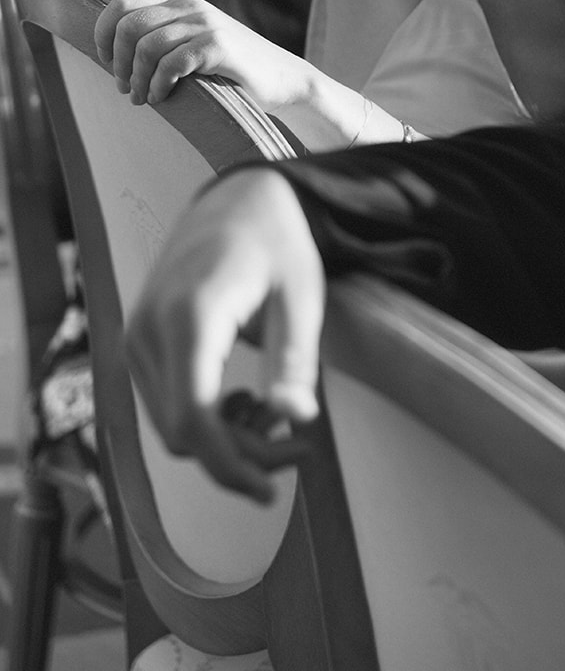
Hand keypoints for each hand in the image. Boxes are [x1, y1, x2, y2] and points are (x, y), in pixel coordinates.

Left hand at [95, 0, 311, 112]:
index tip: (105, 61)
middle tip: (123, 86)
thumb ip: (161, 32)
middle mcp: (190, 5)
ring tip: (142, 98)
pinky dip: (159, 84)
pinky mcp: (219, 46)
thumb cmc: (230, 66)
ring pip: (147, 46)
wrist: (281, 79)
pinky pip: (172, 63)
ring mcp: (206, 23)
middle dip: (117, 61)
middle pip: (128, 25)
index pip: (121, 2)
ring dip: (137, 78)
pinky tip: (162, 96)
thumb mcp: (192, 39)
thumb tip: (112, 42)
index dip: (103, 33)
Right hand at [125, 169, 324, 501]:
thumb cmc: (276, 242)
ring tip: (274, 414)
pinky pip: (166, 406)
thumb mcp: (302, 296)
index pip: (194, 418)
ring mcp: (136, 339)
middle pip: (183, 434)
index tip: (271, 489)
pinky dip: (206, 420)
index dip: (230, 466)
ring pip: (172, 428)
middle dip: (241, 455)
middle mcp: (149, 331)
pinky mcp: (138, 345)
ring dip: (225, 440)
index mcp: (191, 315)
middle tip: (298, 445)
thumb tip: (295, 420)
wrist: (237, 201)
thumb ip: (295, 360)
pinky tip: (245, 400)